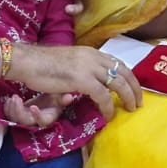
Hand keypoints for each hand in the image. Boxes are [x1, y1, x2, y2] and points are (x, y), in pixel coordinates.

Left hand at [2, 91, 76, 127]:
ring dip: (12, 109)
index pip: (42, 121)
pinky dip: (8, 108)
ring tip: (13, 97)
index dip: (37, 116)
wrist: (47, 99)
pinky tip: (10, 99)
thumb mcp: (60, 97)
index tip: (33, 107)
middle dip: (18, 111)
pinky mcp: (19, 115)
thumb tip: (70, 97)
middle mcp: (36, 120)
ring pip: (15, 119)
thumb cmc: (55, 98)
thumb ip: (63, 98)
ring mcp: (26, 118)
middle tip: (16, 98)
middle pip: (25, 122)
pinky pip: (10, 115)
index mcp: (47, 117)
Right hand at [15, 45, 141, 118]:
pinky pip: (103, 95)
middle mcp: (94, 57)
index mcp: (91, 52)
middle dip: (135, 87)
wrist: (27, 62)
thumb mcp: (69, 64)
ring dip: (128, 97)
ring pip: (118, 83)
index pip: (117, 62)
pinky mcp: (82, 80)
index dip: (128, 76)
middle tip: (138, 101)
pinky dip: (108, 107)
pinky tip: (108, 115)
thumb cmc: (42, 65)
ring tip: (131, 108)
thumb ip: (82, 71)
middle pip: (124, 71)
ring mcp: (89, 67)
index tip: (133, 88)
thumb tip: (91, 84)